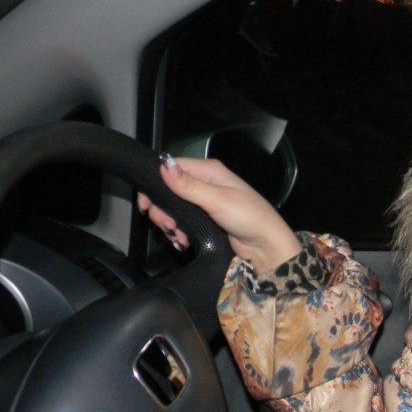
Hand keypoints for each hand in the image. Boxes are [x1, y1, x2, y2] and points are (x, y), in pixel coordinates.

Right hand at [137, 154, 301, 273]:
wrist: (265, 246)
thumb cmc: (247, 217)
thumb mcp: (218, 200)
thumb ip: (189, 186)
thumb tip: (163, 165)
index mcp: (209, 171)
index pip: (172, 167)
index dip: (155, 183)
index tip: (146, 204)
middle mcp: (204, 183)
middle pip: (168, 190)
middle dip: (162, 209)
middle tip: (167, 226)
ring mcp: (204, 202)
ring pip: (172, 208)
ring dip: (169, 223)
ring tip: (177, 235)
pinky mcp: (204, 219)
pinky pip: (181, 221)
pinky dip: (178, 230)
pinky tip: (182, 240)